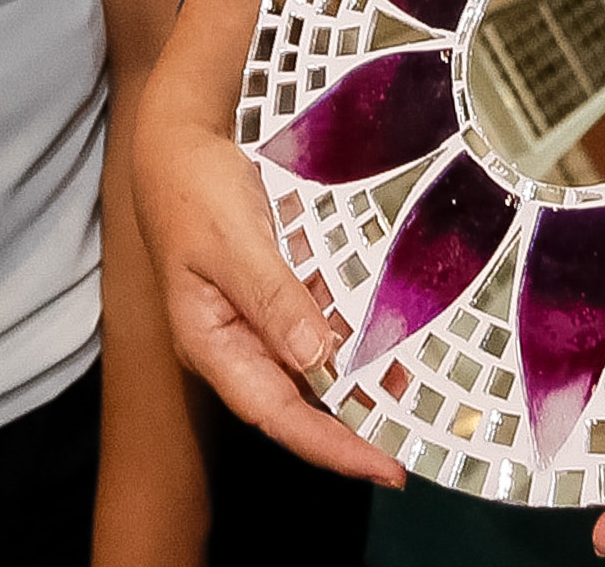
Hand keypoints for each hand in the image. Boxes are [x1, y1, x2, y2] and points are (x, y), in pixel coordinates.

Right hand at [130, 0, 406, 489]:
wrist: (181, 137)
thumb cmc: (194, 189)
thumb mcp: (231, 242)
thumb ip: (273, 297)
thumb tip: (317, 359)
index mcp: (213, 342)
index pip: (276, 413)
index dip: (330, 446)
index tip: (384, 466)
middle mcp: (239, 340)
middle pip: (300, 400)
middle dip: (356, 424)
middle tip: (418, 437)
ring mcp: (260, 316)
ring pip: (318, 364)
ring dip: (365, 379)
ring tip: (422, 394)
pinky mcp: (281, 287)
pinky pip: (325, 321)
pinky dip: (359, 332)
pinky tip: (399, 333)